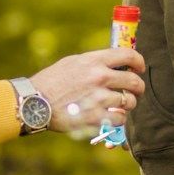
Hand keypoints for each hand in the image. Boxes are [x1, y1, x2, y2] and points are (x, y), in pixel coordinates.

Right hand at [29, 47, 145, 129]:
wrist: (34, 102)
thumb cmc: (52, 81)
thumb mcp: (72, 62)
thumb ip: (94, 62)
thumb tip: (115, 63)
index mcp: (94, 61)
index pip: (128, 55)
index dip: (138, 62)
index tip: (139, 68)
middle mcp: (99, 78)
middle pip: (134, 82)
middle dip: (138, 88)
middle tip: (135, 91)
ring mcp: (98, 98)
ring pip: (129, 102)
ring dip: (127, 105)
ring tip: (120, 106)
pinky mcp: (95, 117)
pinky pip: (120, 119)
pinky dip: (118, 119)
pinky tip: (111, 117)